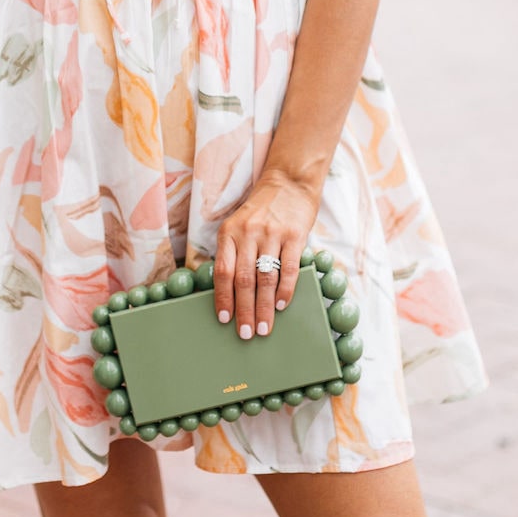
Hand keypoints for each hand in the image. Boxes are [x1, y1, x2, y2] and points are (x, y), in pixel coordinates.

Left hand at [213, 173, 318, 340]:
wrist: (289, 182)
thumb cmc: (262, 210)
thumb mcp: (239, 225)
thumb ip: (234, 252)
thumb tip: (230, 293)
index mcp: (229, 232)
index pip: (223, 271)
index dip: (223, 298)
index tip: (224, 320)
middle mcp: (248, 232)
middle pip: (243, 279)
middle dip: (244, 310)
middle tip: (246, 334)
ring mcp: (272, 233)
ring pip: (265, 277)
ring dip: (264, 307)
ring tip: (264, 328)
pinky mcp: (294, 234)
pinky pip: (288, 268)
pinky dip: (285, 290)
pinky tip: (281, 306)